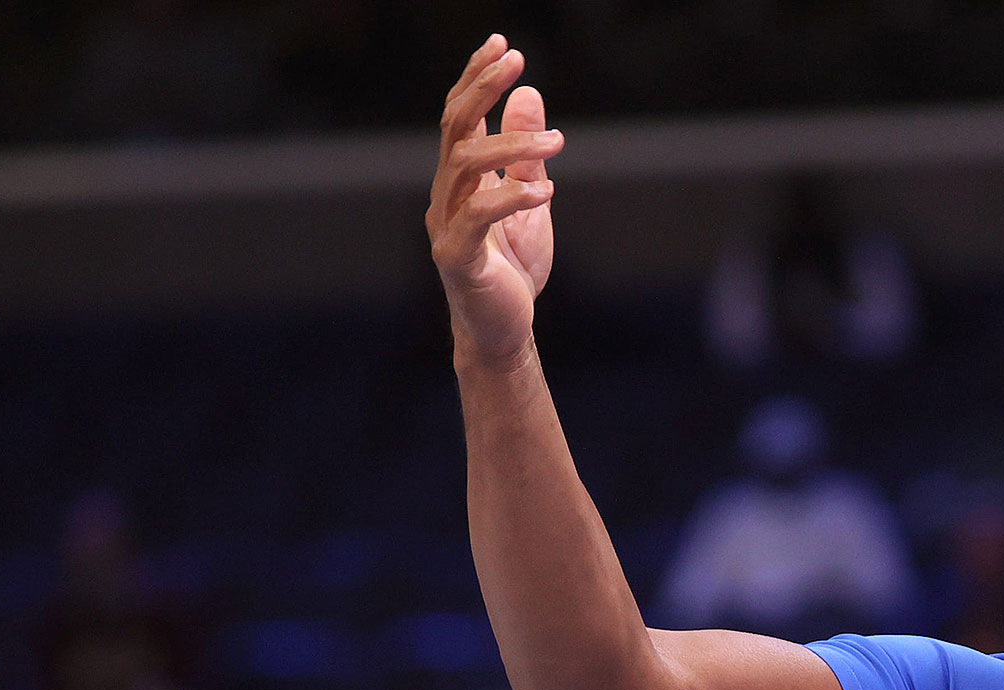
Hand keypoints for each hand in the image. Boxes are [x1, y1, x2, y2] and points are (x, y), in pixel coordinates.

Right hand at [426, 35, 563, 369]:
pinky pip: (477, 217)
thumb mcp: (529, 199)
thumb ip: (525, 154)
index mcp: (461, 178)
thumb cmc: (514, 268)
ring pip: (465, 164)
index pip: (460, 114)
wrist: (503, 329)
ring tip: (557, 142)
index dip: (476, 77)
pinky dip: (511, 198)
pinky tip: (546, 192)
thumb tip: (528, 96)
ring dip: (511, 145)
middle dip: (482, 88)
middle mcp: (446, 193)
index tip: (502, 45)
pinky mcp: (457, 257)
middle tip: (517, 62)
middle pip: (455, 126)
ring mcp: (446, 224)